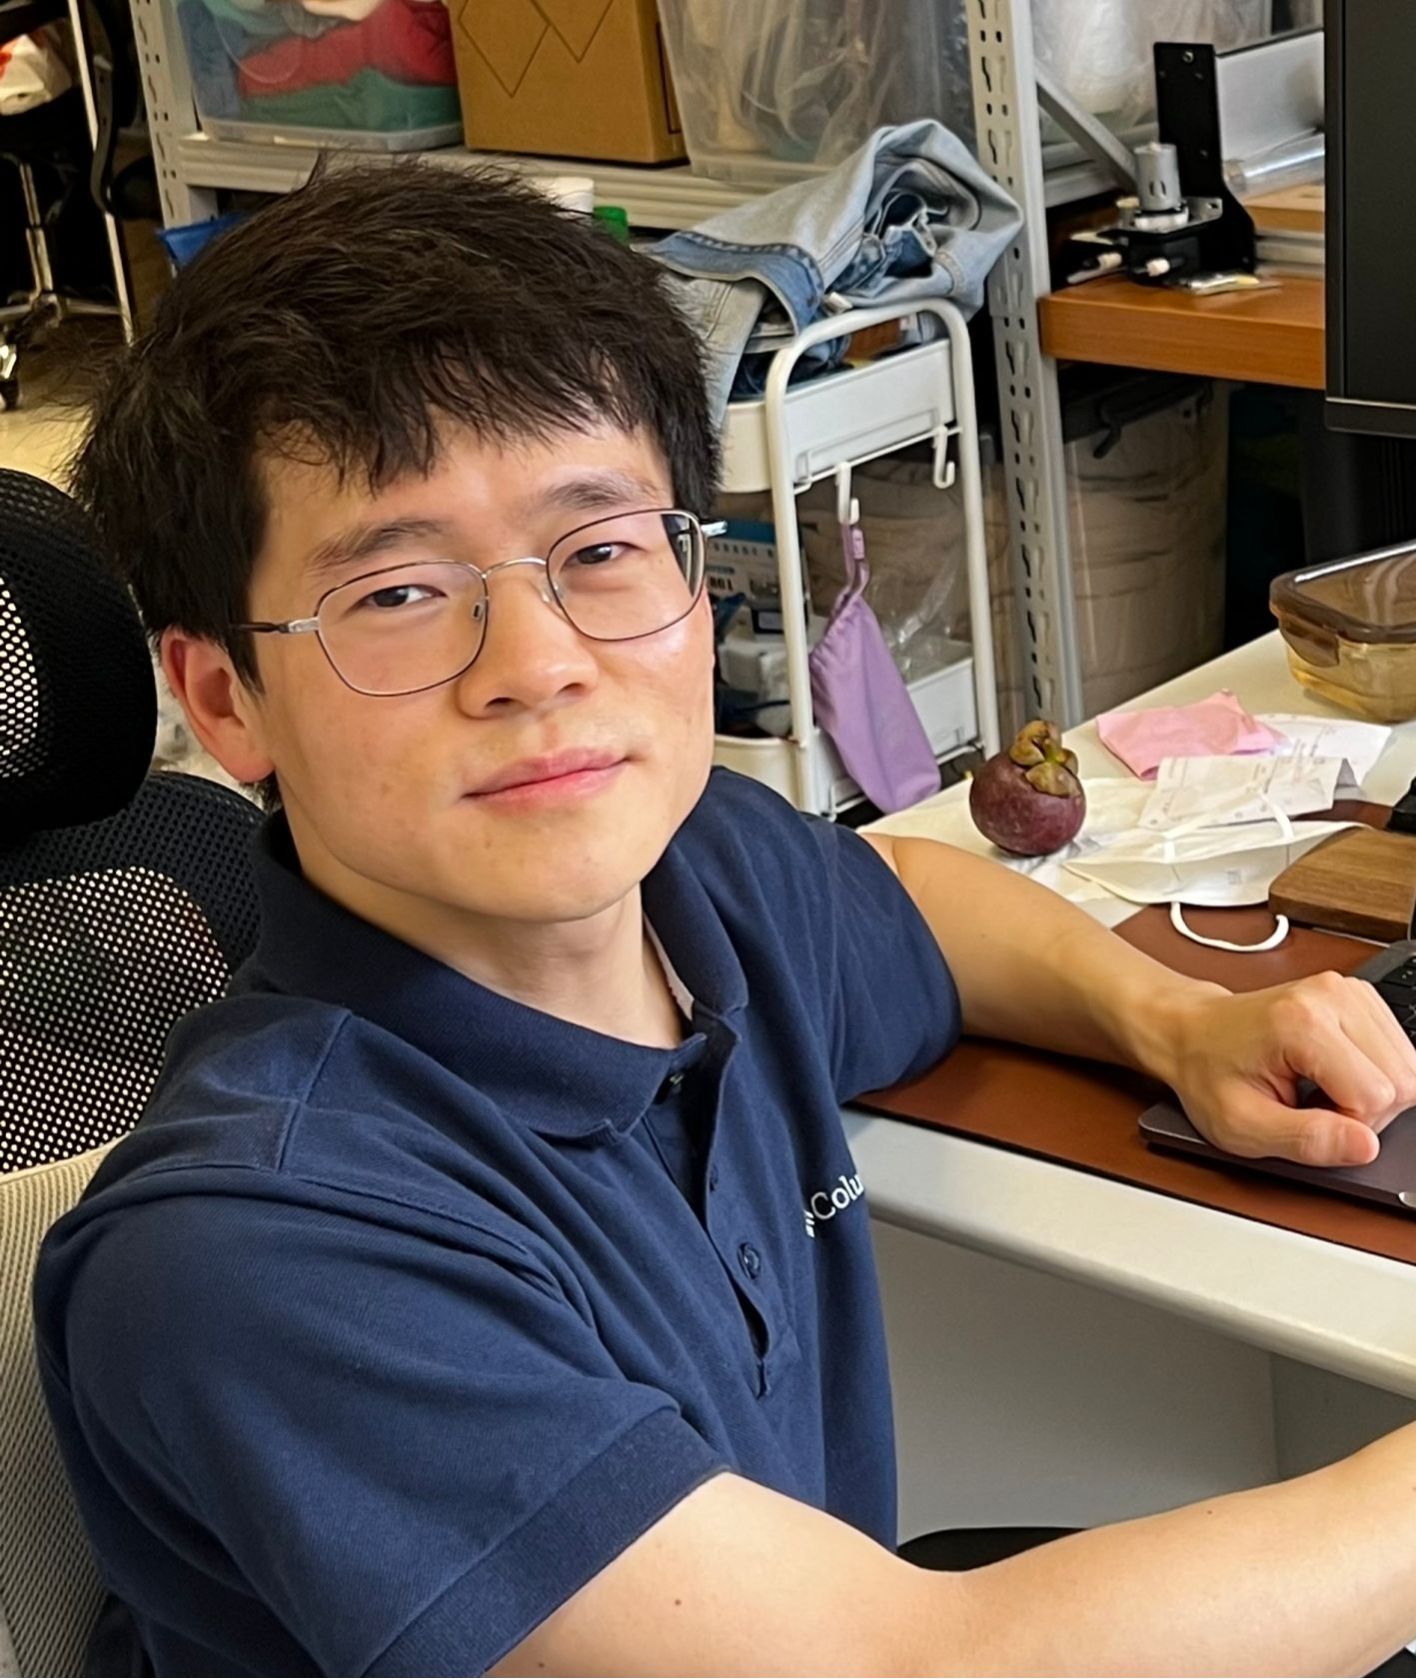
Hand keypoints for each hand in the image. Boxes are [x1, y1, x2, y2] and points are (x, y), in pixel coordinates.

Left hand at [1155, 973, 1415, 1166]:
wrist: (1191, 1032)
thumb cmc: (1209, 1072)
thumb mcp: (1242, 1125)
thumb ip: (1307, 1141)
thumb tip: (1365, 1146)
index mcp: (1302, 1023)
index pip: (1377, 1096)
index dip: (1348, 1124)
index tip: (1306, 1115)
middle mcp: (1332, 996)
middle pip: (1403, 1080)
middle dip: (1366, 1109)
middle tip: (1313, 1104)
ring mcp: (1349, 991)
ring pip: (1409, 1067)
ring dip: (1372, 1091)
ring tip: (1320, 1087)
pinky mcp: (1359, 996)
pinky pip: (1399, 1052)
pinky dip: (1373, 1073)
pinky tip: (1333, 1072)